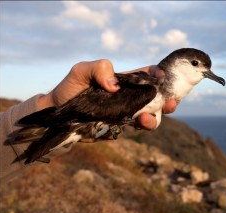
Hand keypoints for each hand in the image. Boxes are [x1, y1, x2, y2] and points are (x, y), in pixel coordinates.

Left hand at [38, 59, 176, 129]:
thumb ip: (99, 68)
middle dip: (167, 101)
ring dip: (153, 119)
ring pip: (150, 118)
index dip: (160, 75)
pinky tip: (130, 126)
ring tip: (145, 119)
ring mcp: (126, 114)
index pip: (148, 77)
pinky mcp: (119, 129)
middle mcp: (129, 98)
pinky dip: (137, 128)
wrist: (56, 116)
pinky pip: (134, 130)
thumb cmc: (69, 89)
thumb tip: (116, 86)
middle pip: (156, 99)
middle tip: (169, 103)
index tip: (162, 77)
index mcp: (125, 82)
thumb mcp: (81, 71)